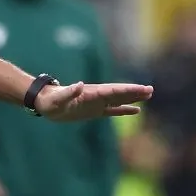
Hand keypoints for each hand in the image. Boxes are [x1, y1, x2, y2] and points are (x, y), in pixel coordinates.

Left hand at [35, 82, 153, 120]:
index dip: (128, 89)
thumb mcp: (58, 98)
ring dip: (133, 98)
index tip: (142, 88)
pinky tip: (136, 110)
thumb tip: (79, 84)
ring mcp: (96, 103)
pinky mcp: (94, 111)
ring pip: (119, 100)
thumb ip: (69, 92)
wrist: (44, 103)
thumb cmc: (50, 101)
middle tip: (151, 90)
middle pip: (119, 93)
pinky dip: (125, 109)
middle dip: (135, 91)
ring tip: (148, 95)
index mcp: (91, 93)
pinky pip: (113, 110)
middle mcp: (96, 96)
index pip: (113, 90)